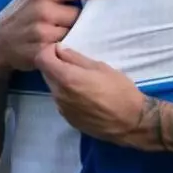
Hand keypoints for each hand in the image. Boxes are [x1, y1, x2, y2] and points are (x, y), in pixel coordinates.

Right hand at [0, 0, 122, 72]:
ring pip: (73, 32)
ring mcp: (42, 33)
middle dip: (76, 18)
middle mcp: (43, 11)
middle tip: (63, 21)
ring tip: (58, 34)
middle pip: (78, 15)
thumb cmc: (17, 12)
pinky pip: (66, 49)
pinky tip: (59, 47)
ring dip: (72, 34)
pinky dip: (66, 47)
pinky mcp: (42, 52)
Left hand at [36, 44, 156, 148]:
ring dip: (61, 80)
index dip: (49, 50)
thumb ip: (76, 58)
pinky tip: (84, 95)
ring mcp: (62, 109)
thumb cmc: (120, 91)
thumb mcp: (100, 67)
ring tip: (82, 80)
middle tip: (74, 64)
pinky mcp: (68, 119)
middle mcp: (59, 95)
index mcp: (66, 79)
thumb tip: (60, 49)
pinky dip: (67, 94)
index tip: (61, 49)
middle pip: (46, 73)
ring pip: (53, 88)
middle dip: (55, 65)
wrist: (131, 122)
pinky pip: (61, 101)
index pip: (41, 59)